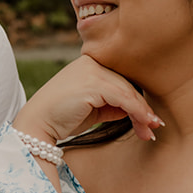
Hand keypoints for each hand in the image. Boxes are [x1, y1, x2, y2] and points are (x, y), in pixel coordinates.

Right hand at [15, 55, 162, 146]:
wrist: (37, 125)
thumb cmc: (62, 119)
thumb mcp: (92, 109)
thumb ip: (112, 104)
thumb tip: (135, 109)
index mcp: (88, 63)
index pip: (119, 80)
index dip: (136, 99)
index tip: (150, 118)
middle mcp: (90, 62)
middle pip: (126, 84)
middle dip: (142, 109)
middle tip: (155, 127)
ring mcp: (91, 70)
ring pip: (128, 91)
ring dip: (143, 113)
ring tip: (152, 130)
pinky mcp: (92, 83)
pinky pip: (123, 97)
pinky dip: (137, 112)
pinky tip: (145, 124)